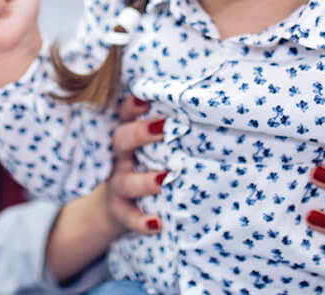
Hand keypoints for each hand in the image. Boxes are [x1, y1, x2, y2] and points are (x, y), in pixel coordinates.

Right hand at [105, 95, 167, 234]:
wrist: (114, 208)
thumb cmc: (145, 165)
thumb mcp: (152, 147)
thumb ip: (169, 132)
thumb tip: (210, 112)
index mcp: (129, 136)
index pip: (126, 115)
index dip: (133, 105)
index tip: (145, 98)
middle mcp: (121, 157)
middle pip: (122, 140)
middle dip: (140, 133)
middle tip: (163, 128)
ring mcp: (118, 184)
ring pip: (125, 181)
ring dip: (145, 181)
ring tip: (165, 179)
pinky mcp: (120, 211)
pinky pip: (128, 217)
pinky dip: (141, 221)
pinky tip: (157, 224)